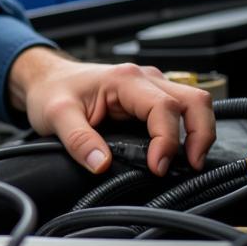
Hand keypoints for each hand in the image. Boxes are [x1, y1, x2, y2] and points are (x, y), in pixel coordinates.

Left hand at [7, 46, 214, 176]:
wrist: (46, 78)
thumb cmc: (52, 91)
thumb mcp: (56, 116)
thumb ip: (78, 140)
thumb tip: (101, 163)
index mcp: (124, 79)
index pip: (164, 107)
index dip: (167, 140)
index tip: (157, 167)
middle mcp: (143, 78)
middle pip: (193, 100)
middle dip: (200, 134)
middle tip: (192, 165)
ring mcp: (150, 86)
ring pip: (193, 102)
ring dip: (199, 131)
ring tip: (190, 161)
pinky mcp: (149, 96)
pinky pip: (181, 109)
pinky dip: (188, 129)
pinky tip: (178, 151)